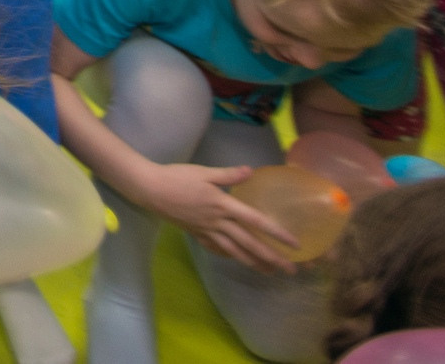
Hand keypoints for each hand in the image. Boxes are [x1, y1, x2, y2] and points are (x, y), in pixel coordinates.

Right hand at [136, 162, 299, 272]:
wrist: (150, 190)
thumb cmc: (177, 177)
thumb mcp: (204, 172)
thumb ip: (228, 174)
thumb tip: (251, 171)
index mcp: (223, 205)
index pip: (255, 221)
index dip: (276, 233)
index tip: (294, 244)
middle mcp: (218, 222)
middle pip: (249, 243)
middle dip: (271, 257)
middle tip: (290, 270)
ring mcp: (207, 231)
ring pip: (235, 251)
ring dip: (254, 262)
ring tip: (270, 272)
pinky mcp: (197, 234)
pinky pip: (217, 248)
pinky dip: (229, 256)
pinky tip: (237, 259)